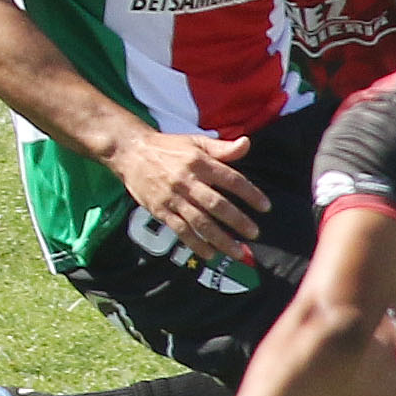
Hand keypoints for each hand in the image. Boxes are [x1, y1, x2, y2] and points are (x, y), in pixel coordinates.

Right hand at [107, 125, 269, 265]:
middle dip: (237, 221)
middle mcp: (187, 181)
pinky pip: (180, 230)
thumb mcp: (195, 141)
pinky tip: (209, 254)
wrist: (130, 152)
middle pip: (216, 204)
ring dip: (220, 238)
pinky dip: (195, 243)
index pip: (231, 179)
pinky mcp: (160, 210)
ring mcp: (172, 197)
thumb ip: (222, 148)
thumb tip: (246, 144)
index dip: (250, 194)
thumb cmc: (168, 147)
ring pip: (199, 221)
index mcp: (199, 162)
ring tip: (236, 251)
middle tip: (254, 233)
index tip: (265, 207)